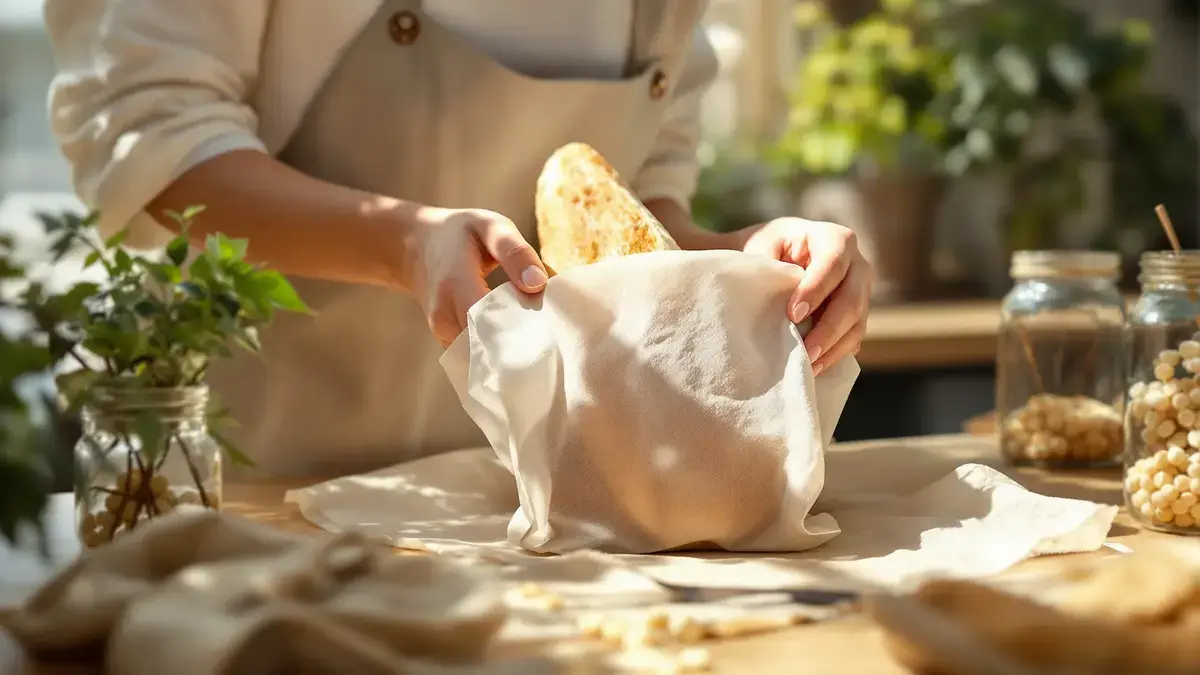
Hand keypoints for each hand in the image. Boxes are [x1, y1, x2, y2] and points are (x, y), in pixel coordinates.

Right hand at [405, 207, 547, 346]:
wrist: (416, 247)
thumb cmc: (459, 233)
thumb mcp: (489, 226)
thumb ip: (515, 252)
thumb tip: (538, 284)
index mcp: (456, 283)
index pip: (488, 323)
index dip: (520, 332)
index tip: (549, 332)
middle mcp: (444, 314)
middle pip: (488, 347)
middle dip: (521, 347)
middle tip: (552, 339)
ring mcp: (442, 331)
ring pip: (482, 357)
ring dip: (511, 352)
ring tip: (538, 337)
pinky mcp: (446, 341)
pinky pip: (475, 356)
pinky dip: (497, 352)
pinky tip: (517, 338)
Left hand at [740, 217, 872, 375]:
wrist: (779, 254)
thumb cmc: (770, 247)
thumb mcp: (764, 246)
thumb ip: (769, 268)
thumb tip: (772, 300)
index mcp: (835, 238)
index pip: (832, 264)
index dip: (815, 290)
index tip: (793, 314)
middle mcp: (858, 265)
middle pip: (851, 299)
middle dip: (828, 328)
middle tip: (804, 351)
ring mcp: (862, 292)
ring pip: (857, 324)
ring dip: (833, 348)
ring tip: (808, 366)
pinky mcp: (858, 315)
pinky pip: (853, 338)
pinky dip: (835, 355)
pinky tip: (814, 368)